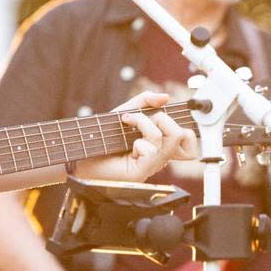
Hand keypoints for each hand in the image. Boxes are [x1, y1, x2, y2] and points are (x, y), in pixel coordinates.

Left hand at [74, 91, 197, 183]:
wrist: (82, 154)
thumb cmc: (102, 137)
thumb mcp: (125, 113)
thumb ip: (145, 102)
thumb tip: (166, 97)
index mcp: (159, 144)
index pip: (188, 140)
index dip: (186, 128)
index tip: (163, 115)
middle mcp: (158, 156)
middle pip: (183, 135)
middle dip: (163, 118)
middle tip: (140, 118)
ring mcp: (151, 165)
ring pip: (167, 139)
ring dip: (145, 123)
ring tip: (127, 122)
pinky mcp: (142, 172)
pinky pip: (152, 151)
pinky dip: (139, 141)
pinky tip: (127, 146)